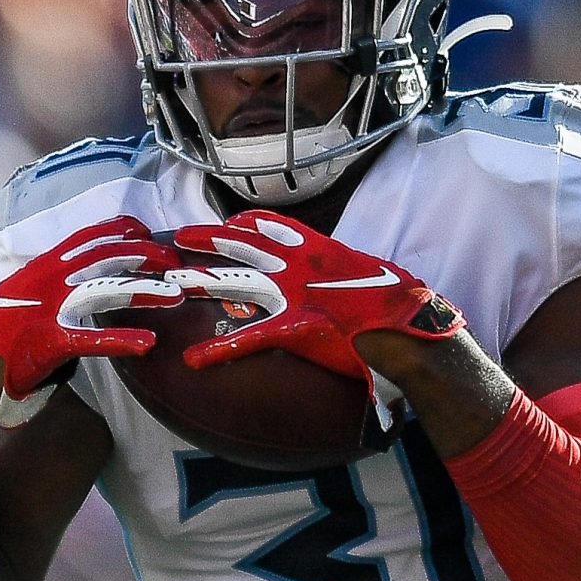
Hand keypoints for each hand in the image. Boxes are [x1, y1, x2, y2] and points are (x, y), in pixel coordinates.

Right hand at [0, 216, 179, 399]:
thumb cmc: (1, 326)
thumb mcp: (28, 289)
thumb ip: (57, 277)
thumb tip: (88, 271)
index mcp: (46, 265)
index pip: (90, 237)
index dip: (123, 230)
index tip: (148, 230)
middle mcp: (51, 280)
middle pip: (108, 257)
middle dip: (146, 255)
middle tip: (176, 262)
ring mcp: (51, 309)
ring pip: (107, 292)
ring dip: (145, 291)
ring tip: (175, 296)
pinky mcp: (51, 343)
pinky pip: (92, 340)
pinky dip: (122, 340)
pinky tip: (147, 344)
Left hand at [169, 210, 460, 378]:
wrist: (411, 325)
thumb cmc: (395, 303)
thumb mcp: (363, 273)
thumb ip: (339, 272)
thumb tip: (334, 276)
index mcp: (318, 250)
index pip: (272, 225)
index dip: (244, 223)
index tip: (225, 222)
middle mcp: (301, 265)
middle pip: (243, 246)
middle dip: (208, 240)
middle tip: (177, 238)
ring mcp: (296, 294)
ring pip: (236, 282)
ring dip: (200, 281)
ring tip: (168, 285)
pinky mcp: (297, 327)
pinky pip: (249, 338)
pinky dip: (220, 350)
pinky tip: (195, 359)